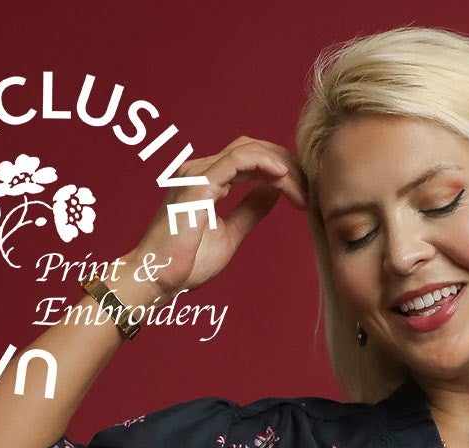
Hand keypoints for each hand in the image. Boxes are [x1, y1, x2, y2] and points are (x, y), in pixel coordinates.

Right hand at [128, 137, 307, 298]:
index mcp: (206, 179)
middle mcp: (200, 169)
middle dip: (286, 165)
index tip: (304, 195)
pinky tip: (283, 176)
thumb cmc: (186, 262)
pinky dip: (263, 163)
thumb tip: (273, 192)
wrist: (157, 277)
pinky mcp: (198, 184)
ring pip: (248, 151)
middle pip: (252, 149)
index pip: (249, 160)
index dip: (280, 171)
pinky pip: (237, 161)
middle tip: (311, 190)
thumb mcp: (230, 234)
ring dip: (281, 167)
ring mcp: (197, 173)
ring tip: (302, 190)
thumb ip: (250, 210)